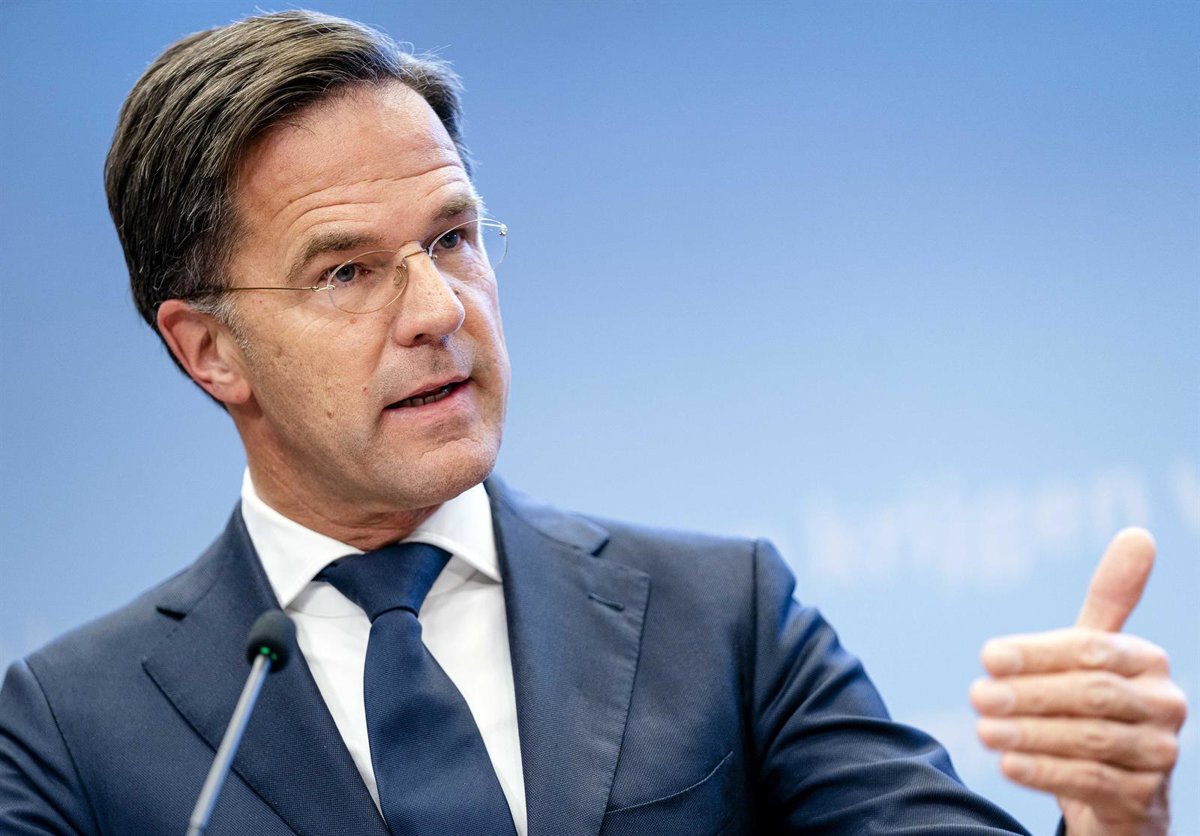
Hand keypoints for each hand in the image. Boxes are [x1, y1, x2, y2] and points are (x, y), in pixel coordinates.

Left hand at [970, 528, 1187, 834]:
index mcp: (1148, 662)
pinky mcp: (1144, 798)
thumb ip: (1108, 599)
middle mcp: (1165, 705)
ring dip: (1030, 734)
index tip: (987, 657)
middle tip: (976, 695)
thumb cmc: (1094, 707)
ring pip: (1090, 739)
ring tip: (983, 731)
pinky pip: (1093, 781)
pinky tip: (1007, 764)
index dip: (1037, 653)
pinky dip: (1047, 771)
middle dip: (1029, 694)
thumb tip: (1138, 534)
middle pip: (1091, 694)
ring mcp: (1160, 755)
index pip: (1090, 650)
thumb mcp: (1094, 654)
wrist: (1114, 791)